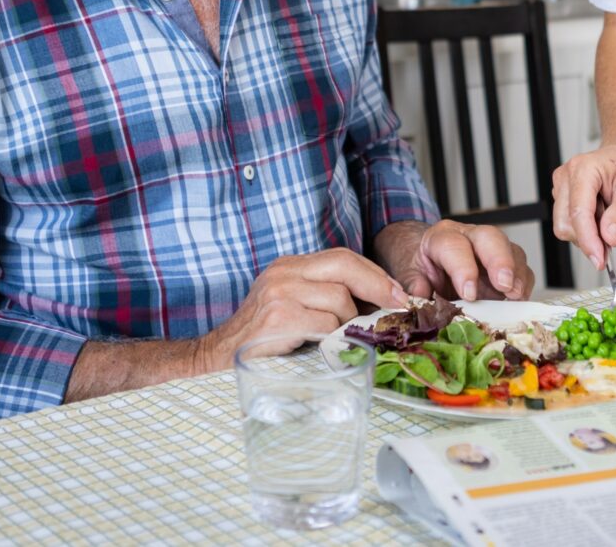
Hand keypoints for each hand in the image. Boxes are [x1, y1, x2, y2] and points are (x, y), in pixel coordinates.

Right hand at [195, 248, 408, 371]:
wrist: (218, 357)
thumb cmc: (264, 336)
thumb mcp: (293, 303)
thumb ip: (325, 295)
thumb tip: (378, 302)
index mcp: (290, 265)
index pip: (342, 256)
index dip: (374, 273)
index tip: (397, 292)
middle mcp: (284, 272)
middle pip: (345, 266)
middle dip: (378, 285)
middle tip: (398, 305)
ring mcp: (279, 292)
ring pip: (339, 298)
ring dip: (350, 322)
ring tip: (340, 337)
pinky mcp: (279, 317)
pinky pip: (324, 323)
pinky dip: (333, 336)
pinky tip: (326, 345)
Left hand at [374, 220, 534, 301]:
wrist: (429, 260)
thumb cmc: (421, 266)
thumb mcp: (408, 273)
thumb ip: (413, 283)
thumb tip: (419, 295)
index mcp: (442, 237)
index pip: (455, 246)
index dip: (464, 268)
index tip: (469, 293)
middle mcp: (470, 236)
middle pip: (490, 238)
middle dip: (500, 261)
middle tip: (504, 285)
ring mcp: (491, 249)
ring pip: (512, 251)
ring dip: (517, 275)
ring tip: (516, 296)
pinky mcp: (506, 264)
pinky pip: (522, 269)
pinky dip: (523, 285)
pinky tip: (519, 300)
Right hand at [551, 141, 615, 269]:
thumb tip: (609, 238)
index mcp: (583, 170)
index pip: (579, 213)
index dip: (588, 241)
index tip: (600, 260)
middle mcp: (566, 176)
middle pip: (566, 224)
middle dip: (589, 237)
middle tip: (613, 233)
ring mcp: (561, 185)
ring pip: (564, 226)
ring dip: (588, 232)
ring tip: (608, 215)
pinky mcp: (562, 195)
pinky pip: (568, 222)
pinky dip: (585, 228)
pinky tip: (600, 215)